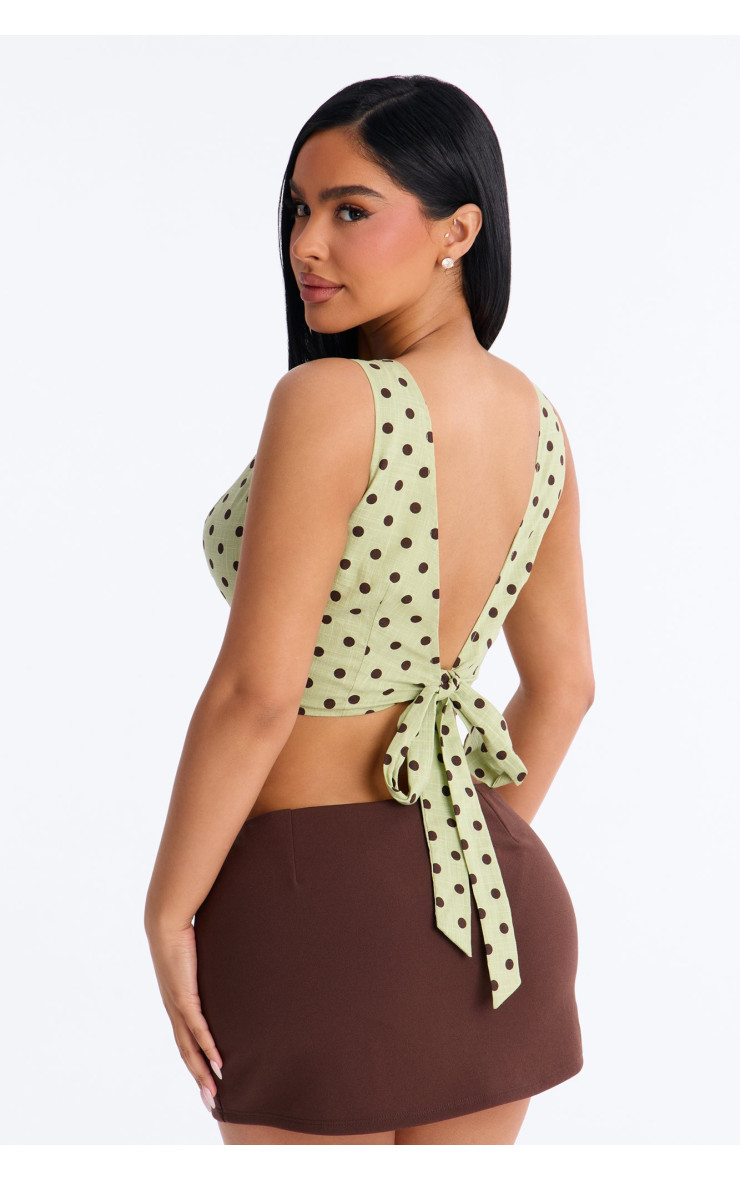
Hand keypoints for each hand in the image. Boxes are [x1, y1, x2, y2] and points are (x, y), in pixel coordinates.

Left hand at [145, 919, 222, 1111]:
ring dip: (202, 1071)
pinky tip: (218, 1062)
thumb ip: (202, 968)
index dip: (195, 1061)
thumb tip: (215, 965)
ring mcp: (178, 1005)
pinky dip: (207, 1047)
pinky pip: (197, 1028)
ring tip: (214, 1091)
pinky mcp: (184, 997)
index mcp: (175, 1002)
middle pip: (186, 1052)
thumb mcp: (194, 958)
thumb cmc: (181, 935)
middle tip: (210, 1100)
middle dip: (198, 1077)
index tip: (205, 1080)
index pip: (185, 1040)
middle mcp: (174, 1009)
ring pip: (190, 1047)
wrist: (165, 923)